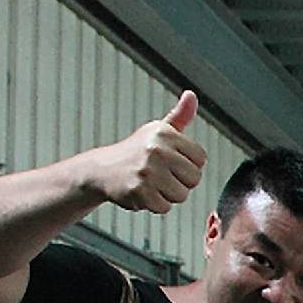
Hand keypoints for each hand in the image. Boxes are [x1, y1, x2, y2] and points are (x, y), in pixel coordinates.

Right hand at [89, 91, 206, 213]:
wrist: (102, 170)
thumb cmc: (137, 151)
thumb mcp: (158, 131)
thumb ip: (179, 116)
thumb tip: (191, 95)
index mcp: (165, 133)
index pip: (200, 159)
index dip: (188, 165)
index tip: (170, 162)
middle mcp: (156, 149)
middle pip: (194, 179)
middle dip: (180, 182)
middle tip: (159, 175)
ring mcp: (147, 170)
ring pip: (181, 195)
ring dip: (167, 195)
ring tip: (150, 183)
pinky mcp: (139, 190)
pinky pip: (165, 207)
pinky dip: (154, 205)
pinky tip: (141, 192)